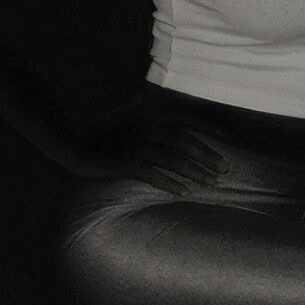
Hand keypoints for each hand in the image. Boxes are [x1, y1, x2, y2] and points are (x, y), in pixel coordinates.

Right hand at [70, 123, 225, 194]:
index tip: (229, 136)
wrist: (74, 144)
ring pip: (173, 160)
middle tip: (226, 169)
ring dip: (195, 173)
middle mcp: (145, 125)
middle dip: (208, 156)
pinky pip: (153, 174)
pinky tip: (183, 192)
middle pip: (185, 141)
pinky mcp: (125, 162)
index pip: (187, 117)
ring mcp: (135, 143)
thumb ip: (156, 120)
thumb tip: (185, 129)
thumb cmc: (108, 133)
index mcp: (150, 112)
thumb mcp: (133, 118)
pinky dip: (170, 184)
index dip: (209, 126)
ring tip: (211, 183)